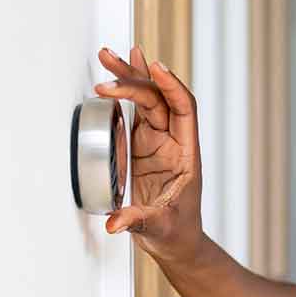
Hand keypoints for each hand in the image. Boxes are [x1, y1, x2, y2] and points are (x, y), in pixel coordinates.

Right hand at [94, 45, 205, 265]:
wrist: (176, 241)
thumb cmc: (177, 232)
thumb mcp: (160, 227)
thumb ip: (138, 221)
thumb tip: (116, 221)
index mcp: (186, 154)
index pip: (183, 109)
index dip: (170, 86)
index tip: (154, 68)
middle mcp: (174, 142)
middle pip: (159, 98)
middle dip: (136, 77)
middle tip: (111, 60)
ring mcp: (158, 142)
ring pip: (147, 100)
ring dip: (129, 78)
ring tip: (109, 55)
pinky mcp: (142, 146)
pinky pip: (136, 112)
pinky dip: (126, 92)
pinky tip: (119, 73)